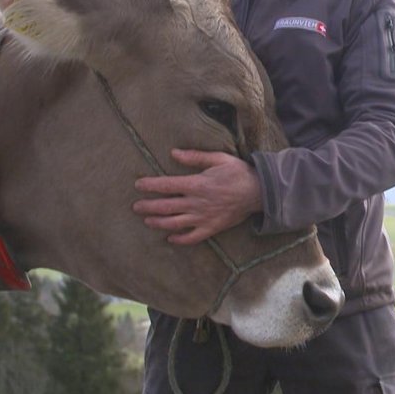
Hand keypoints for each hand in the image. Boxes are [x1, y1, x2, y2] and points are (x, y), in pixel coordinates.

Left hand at [132, 149, 262, 245]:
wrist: (259, 192)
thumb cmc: (238, 173)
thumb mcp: (218, 158)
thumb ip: (195, 157)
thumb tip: (173, 153)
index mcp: (197, 184)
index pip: (166, 185)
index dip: (150, 185)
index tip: (138, 185)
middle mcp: (197, 203)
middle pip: (165, 206)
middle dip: (148, 206)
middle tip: (135, 207)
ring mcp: (203, 217)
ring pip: (174, 223)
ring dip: (158, 222)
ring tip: (147, 221)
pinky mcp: (211, 228)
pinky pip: (192, 237)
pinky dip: (179, 239)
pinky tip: (170, 238)